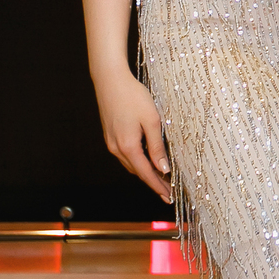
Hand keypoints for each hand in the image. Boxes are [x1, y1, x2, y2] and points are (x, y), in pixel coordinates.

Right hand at [93, 65, 171, 199]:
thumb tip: (163, 169)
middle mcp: (116, 148)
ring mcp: (111, 142)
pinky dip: (137, 161)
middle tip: (169, 190)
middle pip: (138, 172)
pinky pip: (125, 155)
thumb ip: (157, 147)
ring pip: (131, 164)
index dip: (158, 187)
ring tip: (161, 177)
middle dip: (153, 182)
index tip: (169, 198)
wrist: (110, 80)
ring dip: (145, 172)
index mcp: (128, 147)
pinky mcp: (110, 135)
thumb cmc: (133, 96)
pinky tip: (146, 159)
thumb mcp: (152, 120)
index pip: (146, 174)